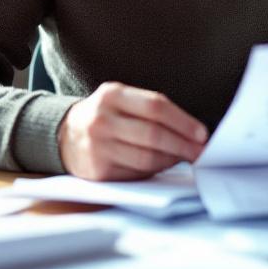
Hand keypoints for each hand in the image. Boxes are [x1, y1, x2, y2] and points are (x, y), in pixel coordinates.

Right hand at [59, 81, 208, 180]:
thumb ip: (150, 110)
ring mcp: (98, 147)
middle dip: (183, 145)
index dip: (183, 121)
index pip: (156, 107)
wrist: (65, 135)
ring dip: (172, 160)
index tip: (202, 134)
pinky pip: (136, 173)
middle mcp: (102, 120)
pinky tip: (163, 165)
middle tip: (201, 152)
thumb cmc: (105, 117)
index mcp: (112, 95)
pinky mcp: (98, 171)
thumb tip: (191, 132)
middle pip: (153, 135)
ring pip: (147, 158)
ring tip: (185, 158)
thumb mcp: (120, 100)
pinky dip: (155, 170)